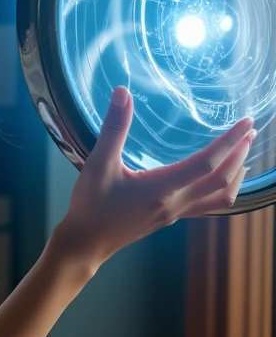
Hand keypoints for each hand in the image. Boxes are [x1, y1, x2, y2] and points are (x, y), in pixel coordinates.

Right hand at [57, 86, 254, 268]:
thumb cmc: (91, 205)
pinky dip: (222, 189)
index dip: (229, 141)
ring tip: (243, 154)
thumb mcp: (98, 163)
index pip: (207, 162)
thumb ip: (113, 128)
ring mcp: (175, 213)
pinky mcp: (170, 218)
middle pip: (222, 180)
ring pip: (220, 197)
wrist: (86, 243)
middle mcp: (175, 203)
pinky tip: (217, 178)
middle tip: (251, 131)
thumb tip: (122, 93)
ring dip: (236, 174)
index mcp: (162, 188)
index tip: (245, 123)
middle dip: (240, 154)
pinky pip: (208, 205)